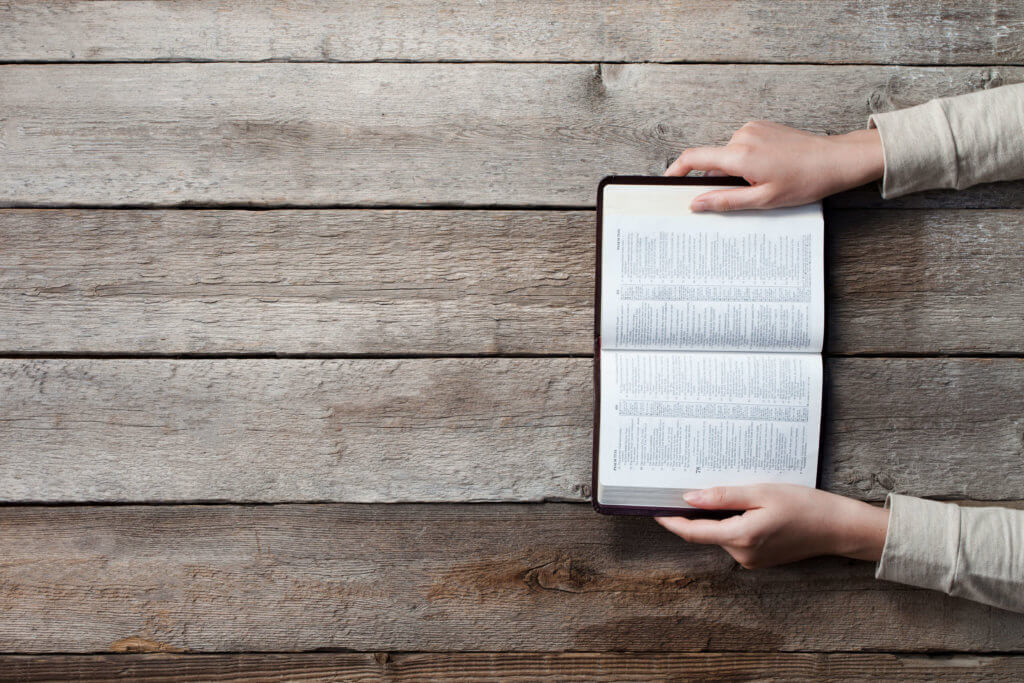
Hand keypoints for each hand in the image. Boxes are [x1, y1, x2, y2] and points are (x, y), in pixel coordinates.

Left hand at [655, 484, 889, 568]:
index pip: (692, 532)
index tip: (653, 508)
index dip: (670, 521)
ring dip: (718, 516)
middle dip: (696, 512)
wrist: (838, 528)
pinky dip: (733, 522)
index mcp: (739, 537)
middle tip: (689, 485)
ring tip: (729, 491)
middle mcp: (742, 554)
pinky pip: (737, 538)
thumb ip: (723, 496)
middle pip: (706, 532)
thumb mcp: (761, 492)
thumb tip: (689, 498)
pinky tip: (747, 505)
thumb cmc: (804, 506)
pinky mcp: (760, 558)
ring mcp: (751, 560)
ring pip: (722, 534)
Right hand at [665, 122, 883, 211]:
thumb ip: (725, 201)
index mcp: (740, 155)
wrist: (835, 160)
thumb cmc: (805, 181)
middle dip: (717, 180)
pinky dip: (745, 160)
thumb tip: (696, 203)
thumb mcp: (763, 200)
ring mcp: (752, 128)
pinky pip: (741, 146)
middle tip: (737, 196)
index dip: (675, 171)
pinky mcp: (761, 126)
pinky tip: (768, 170)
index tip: (667, 182)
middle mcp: (742, 136)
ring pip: (728, 154)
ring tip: (762, 183)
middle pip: (712, 160)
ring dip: (735, 171)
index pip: (693, 158)